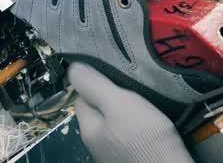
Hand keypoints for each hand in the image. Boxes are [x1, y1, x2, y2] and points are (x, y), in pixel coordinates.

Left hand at [69, 63, 193, 162]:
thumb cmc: (144, 137)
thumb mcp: (117, 103)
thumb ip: (94, 86)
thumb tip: (73, 67)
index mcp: (88, 129)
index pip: (81, 97)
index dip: (94, 81)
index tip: (110, 71)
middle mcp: (97, 142)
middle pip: (99, 110)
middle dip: (111, 95)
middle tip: (129, 81)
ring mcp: (115, 151)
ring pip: (116, 122)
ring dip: (127, 109)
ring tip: (142, 96)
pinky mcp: (133, 156)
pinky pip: (131, 133)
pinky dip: (138, 123)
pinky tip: (150, 118)